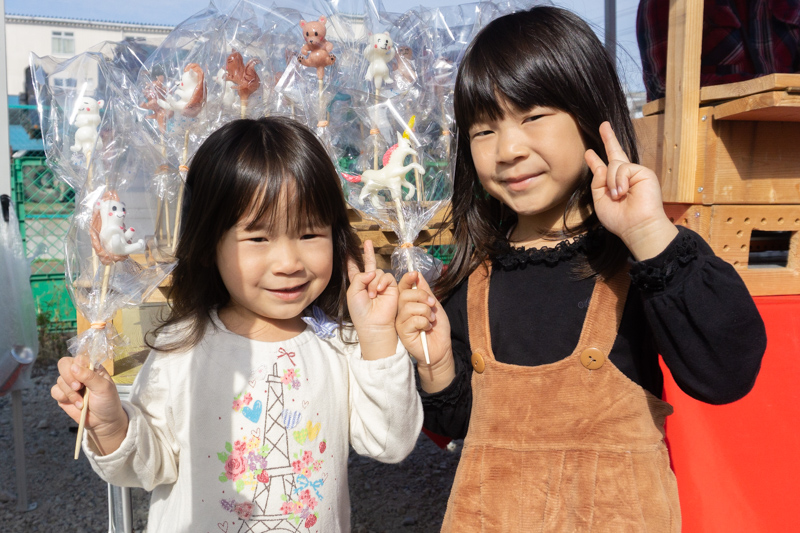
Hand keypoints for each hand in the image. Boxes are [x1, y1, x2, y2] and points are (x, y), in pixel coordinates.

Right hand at [51, 355, 127, 454]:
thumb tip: (74, 367)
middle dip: (69, 377)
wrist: (103, 421)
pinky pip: (55, 391)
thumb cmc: (108, 401)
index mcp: (91, 367)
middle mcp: (79, 373)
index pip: (78, 357)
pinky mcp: (63, 395)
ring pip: (59, 380)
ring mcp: (70, 383)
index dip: (77, 366)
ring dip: (70, 393)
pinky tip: (76, 404)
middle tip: (78, 388)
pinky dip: (64, 398)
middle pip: (63, 364)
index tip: (83, 378)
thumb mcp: (104, 388)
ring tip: (82, 402)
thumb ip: (89, 376)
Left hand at [346, 240, 399, 359]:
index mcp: (358, 284)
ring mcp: (380, 284)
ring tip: (372, 295)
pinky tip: (379, 290)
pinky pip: (387, 276)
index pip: (354, 270)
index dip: (352, 261)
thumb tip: (372, 271)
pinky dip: (382, 282)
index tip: (349, 252)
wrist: (374, 323)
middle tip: (368, 242)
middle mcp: (369, 282)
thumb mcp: (353, 292)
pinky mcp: (391, 287)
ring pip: (377, 272)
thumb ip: (359, 277)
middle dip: (368, 253)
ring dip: (373, 282)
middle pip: (369, 264)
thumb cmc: (360, 311)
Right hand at [396, 272, 452, 367]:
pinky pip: (412, 320)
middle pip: (405, 294)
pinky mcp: (402, 332)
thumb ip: (425, 291)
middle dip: (422, 297)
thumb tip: (417, 274)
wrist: (441, 347)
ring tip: (431, 320)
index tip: (414, 274)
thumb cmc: (437, 328)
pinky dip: (424, 322)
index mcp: (408, 302)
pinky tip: (426, 328)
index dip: (407, 279)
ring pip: (409, 307)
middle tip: (432, 305)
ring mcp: (400, 321)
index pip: (403, 286)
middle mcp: (401, 310)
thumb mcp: (434, 305)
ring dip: (425, 312)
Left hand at [585, 122, 677, 259]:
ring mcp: (634, 173)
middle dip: (609, 139)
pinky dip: (618, 180)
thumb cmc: (619, 219)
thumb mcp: (600, 200)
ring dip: (611, 181)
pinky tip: (622, 192)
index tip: (589, 152)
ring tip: (617, 196)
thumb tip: (599, 164)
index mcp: (613, 185)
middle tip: (603, 125)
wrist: (637, 227)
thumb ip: (598, 182)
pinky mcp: (643, 172)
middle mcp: (624, 177)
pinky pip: (622, 168)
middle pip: (616, 154)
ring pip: (613, 165)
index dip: (596, 160)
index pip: (604, 168)